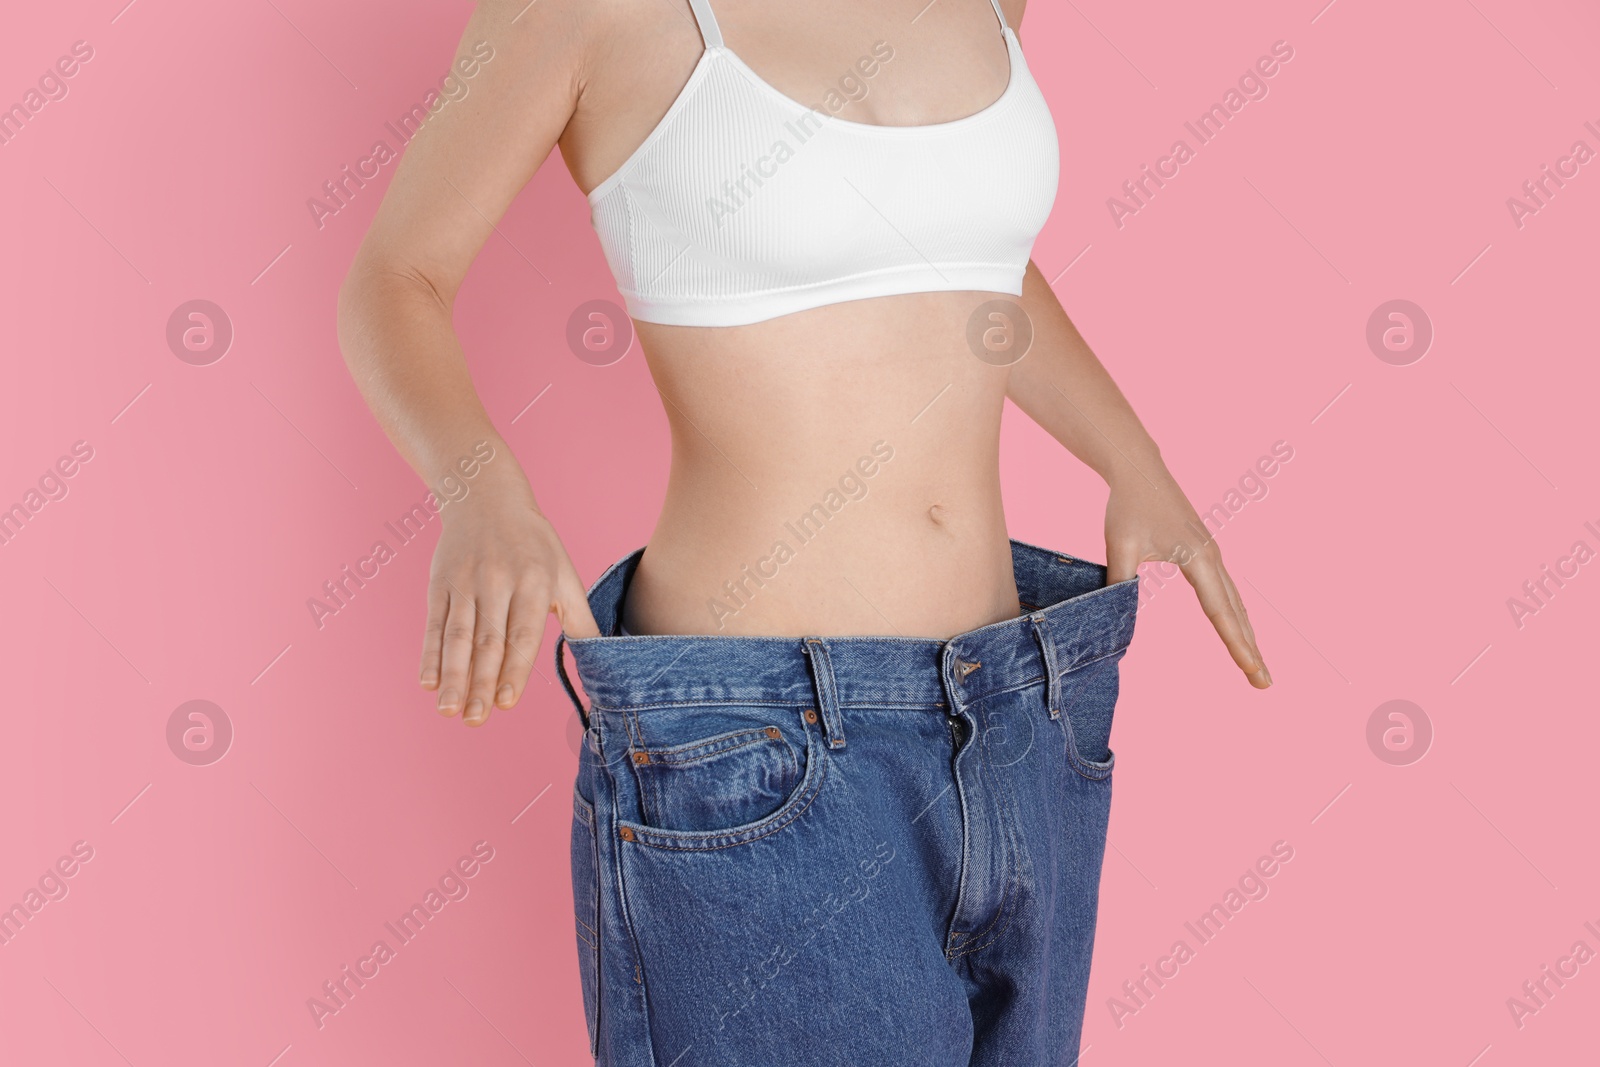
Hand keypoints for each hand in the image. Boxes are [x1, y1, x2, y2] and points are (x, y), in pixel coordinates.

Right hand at [421, 465, 600, 725]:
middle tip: (475, 718)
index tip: (506, 701)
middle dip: (480, 682)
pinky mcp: (440, 584)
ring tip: (449, 709)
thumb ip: (579, 618)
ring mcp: (465, 583)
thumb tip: (602, 656)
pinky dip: (429, 654)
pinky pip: (434, 624)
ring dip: (452, 675)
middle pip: (487, 641)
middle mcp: (497, 583)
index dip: (514, 669)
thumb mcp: (564, 574)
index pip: (522, 634)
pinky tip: (428, 682)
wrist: (487, 498)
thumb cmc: (534, 544)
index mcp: (533, 582)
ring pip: (458, 636)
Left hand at [1103, 462, 1271, 688]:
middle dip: (1250, 650)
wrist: (1139, 470)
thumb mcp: (1119, 547)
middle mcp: (1213, 559)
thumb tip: (1115, 622)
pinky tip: (1240, 631)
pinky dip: (1236, 616)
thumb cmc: (1127, 507)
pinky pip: (1226, 591)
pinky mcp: (1206, 553)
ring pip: (1235, 603)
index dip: (1234, 644)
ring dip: (1246, 635)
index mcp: (1198, 559)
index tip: (1251, 670)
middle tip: (1264, 684)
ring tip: (1256, 667)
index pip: (1219, 612)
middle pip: (1236, 613)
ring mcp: (1213, 555)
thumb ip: (1120, 585)